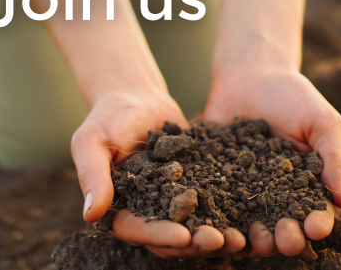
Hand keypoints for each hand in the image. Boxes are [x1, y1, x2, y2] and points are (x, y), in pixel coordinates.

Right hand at [73, 90, 247, 257]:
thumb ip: (92, 175)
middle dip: (196, 243)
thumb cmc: (107, 117)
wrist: (137, 98)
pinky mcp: (195, 191)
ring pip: (195, 230)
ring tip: (240, 238)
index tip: (184, 236)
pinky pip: (213, 208)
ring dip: (216, 238)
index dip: (161, 236)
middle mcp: (147, 213)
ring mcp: (173, 205)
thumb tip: (90, 214)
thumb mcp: (92, 140)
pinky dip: (230, 215)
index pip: (139, 230)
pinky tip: (249, 217)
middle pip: (171, 239)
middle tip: (221, 240)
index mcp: (119, 209)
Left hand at [203, 66, 340, 256]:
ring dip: (250, 236)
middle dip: (286, 237)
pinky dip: (214, 215)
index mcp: (306, 186)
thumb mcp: (321, 122)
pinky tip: (214, 222)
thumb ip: (333, 158)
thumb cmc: (293, 96)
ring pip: (247, 222)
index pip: (315, 212)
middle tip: (285, 241)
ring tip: (250, 241)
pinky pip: (214, 202)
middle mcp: (275, 194)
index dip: (317, 223)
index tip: (316, 228)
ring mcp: (243, 190)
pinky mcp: (213, 180)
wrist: (249, 74)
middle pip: (282, 225)